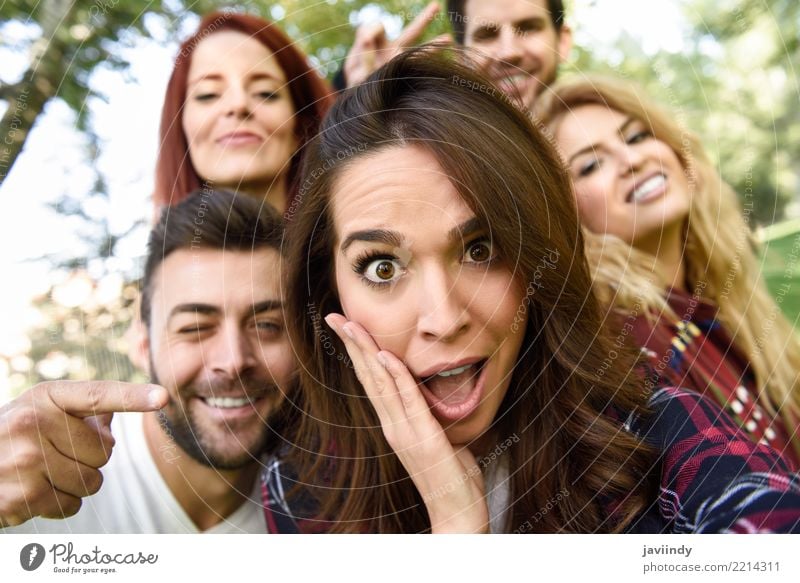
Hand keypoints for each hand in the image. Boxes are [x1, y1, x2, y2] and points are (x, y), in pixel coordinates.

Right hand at [0, 380, 167, 526]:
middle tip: (54, 454)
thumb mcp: (38, 410)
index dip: (133, 396)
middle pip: (105, 452)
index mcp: (46, 396)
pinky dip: (59, 504)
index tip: (163, 397)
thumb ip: (81, 411)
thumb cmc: (10, 435)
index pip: (98, 395)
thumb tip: (124, 409)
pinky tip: (32, 491)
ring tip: (42, 473)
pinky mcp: (21, 497)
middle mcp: (33, 423)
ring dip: (75, 484)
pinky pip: (72, 506)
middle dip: (88, 459)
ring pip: (92, 482)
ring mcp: (25, 461)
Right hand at [326, 313, 487, 532]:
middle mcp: (393, 426)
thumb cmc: (451, 478)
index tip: (345, 325)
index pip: (372, 381)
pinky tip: (385, 355)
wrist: (457, 516)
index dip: (358, 352)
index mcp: (395, 424)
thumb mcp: (438, 437)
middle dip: (351, 343)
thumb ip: (427, 416)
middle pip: (368, 377)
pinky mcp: (424, 438)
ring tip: (350, 325)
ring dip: (365, 351)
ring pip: (381, 384)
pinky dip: (396, 376)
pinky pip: (408, 400)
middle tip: (334, 315)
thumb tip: (428, 396)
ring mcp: (405, 432)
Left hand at [343, 2, 451, 87]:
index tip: (366, 41)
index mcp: (380, 45)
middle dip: (424, 19)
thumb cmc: (357, 85)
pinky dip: (422, 61)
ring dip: (435, 45)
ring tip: (449, 38)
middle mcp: (395, 52)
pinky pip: (416, 66)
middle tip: (436, 6)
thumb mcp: (354, 69)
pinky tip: (437, 59)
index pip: (378, 26)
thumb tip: (368, 40)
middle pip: (411, 32)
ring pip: (421, 51)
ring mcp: (403, 65)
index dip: (372, 31)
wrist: (362, 106)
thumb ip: (362, 54)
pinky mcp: (406, 77)